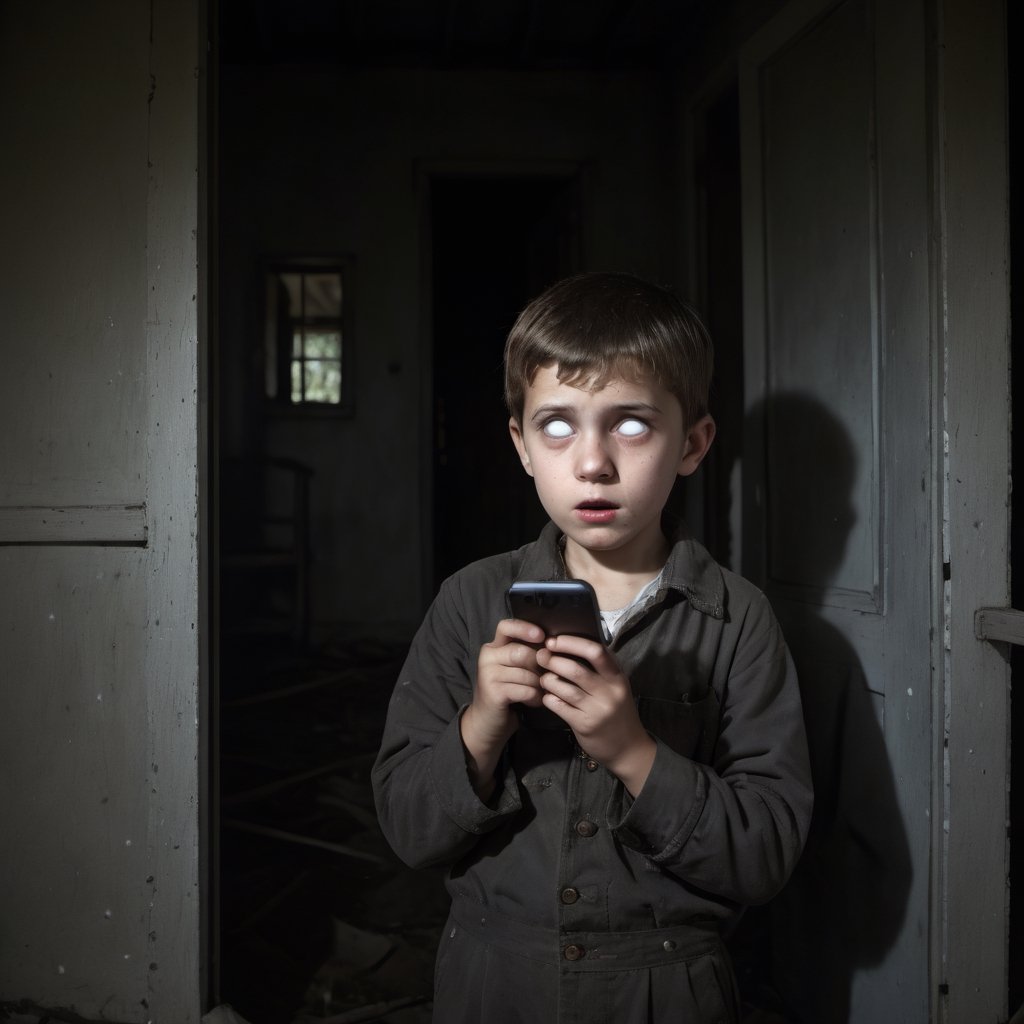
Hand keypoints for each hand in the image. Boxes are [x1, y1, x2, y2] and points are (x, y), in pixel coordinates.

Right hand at [460, 619, 544, 798]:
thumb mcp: (513, 668)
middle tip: (546, 677)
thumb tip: (552, 644)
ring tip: (541, 692)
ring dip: (539, 685)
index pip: (506, 626)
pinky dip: (535, 697)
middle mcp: (487, 657)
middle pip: (522, 652)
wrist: (487, 720)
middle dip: (540, 666)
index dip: (525, 628)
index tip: (542, 636)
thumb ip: (526, 653)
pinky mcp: (493, 693)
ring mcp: (488, 675)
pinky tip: (535, 701)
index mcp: (493, 647)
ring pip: (526, 673)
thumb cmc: (507, 690)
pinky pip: (525, 690)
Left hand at [536, 635, 656, 796]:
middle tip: (540, 657)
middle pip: (574, 669)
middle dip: (552, 660)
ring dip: (547, 679)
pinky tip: (547, 696)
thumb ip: (599, 669)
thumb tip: (568, 645)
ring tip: (543, 677)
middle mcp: (609, 692)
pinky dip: (549, 698)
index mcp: (617, 677)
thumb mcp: (615, 687)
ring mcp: (597, 709)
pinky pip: (559, 706)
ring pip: (563, 688)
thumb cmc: (617, 711)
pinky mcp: (584, 725)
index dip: (571, 642)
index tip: (553, 641)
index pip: (595, 651)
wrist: (628, 748)